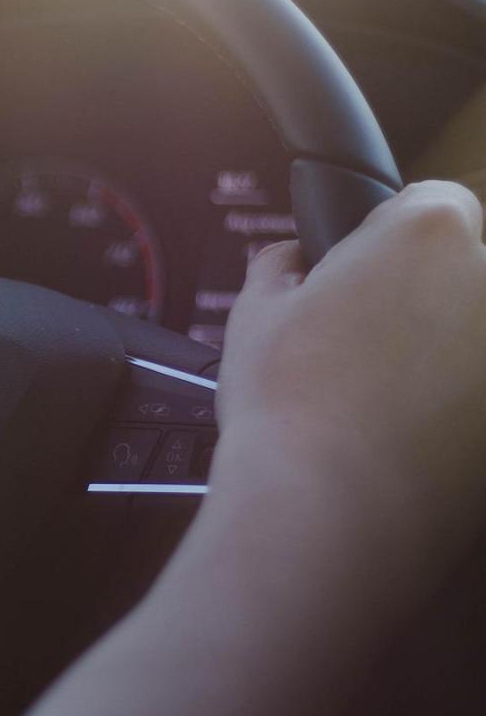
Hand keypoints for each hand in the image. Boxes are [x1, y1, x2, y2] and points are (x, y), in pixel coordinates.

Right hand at [216, 179, 485, 555]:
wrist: (328, 518)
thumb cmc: (290, 408)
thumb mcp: (255, 313)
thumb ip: (282, 267)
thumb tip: (291, 261)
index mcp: (430, 235)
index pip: (433, 200)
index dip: (387, 233)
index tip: (357, 269)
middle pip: (466, 270)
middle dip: (421, 295)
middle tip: (357, 339)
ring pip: (475, 338)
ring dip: (443, 353)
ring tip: (375, 398)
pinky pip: (478, 399)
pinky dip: (457, 410)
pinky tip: (402, 437)